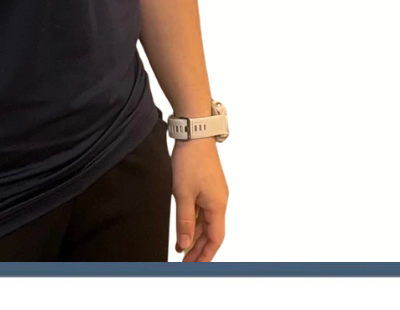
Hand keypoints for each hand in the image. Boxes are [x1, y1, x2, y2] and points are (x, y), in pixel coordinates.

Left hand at [171, 138, 227, 261]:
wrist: (194, 132)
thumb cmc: (191, 160)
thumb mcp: (183, 193)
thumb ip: (184, 221)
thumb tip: (184, 244)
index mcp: (218, 206)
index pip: (215, 239)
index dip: (205, 255)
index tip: (194, 267)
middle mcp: (218, 201)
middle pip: (210, 232)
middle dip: (198, 249)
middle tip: (184, 262)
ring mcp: (213, 193)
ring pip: (204, 221)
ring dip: (193, 235)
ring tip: (180, 248)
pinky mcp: (206, 185)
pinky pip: (200, 209)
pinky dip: (192, 220)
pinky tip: (182, 226)